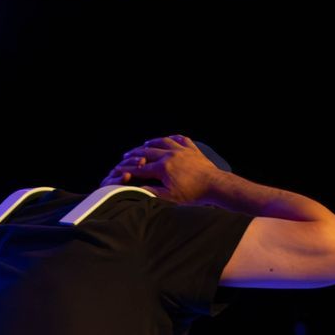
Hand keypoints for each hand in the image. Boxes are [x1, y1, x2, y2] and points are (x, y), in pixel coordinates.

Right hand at [102, 135, 225, 204]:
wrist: (215, 185)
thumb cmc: (193, 194)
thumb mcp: (170, 197)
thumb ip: (153, 192)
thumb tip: (137, 190)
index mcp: (163, 168)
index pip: (141, 168)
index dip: (128, 169)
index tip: (119, 169)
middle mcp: (170, 155)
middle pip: (148, 152)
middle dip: (135, 154)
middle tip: (126, 155)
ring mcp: (182, 150)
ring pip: (162, 142)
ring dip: (151, 142)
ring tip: (144, 144)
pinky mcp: (192, 149)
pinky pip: (180, 139)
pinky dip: (172, 138)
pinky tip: (167, 138)